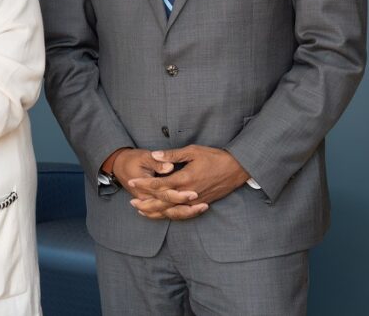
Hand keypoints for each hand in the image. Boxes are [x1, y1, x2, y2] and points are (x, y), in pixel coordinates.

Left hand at [127, 145, 249, 219]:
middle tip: (131, 202)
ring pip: (172, 211)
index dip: (143, 184)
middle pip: (162, 202)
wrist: (237, 169)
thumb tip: (154, 155)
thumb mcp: (193, 151)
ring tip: (142, 211)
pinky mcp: (201, 204)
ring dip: (156, 212)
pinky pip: (183, 214)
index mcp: (184, 179)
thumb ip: (172, 155)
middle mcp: (188, 193)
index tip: (131, 182)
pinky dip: (170, 215)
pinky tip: (163, 214)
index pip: (159, 184)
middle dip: (146, 203)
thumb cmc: (215, 157)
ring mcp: (195, 201)